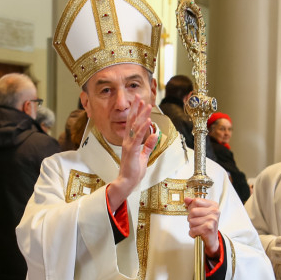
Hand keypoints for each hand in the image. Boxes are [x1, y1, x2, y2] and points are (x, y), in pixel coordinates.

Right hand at [107, 95, 158, 210]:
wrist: (127, 182)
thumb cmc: (133, 171)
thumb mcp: (144, 156)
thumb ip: (148, 146)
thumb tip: (153, 135)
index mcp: (130, 142)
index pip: (132, 124)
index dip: (136, 112)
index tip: (139, 102)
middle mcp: (127, 141)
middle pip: (132, 121)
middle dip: (136, 108)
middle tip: (138, 96)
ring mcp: (128, 145)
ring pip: (135, 127)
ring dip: (142, 115)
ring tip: (147, 105)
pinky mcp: (132, 151)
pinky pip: (138, 138)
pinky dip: (143, 128)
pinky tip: (147, 121)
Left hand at [184, 197, 220, 256]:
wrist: (212, 239)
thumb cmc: (206, 225)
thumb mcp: (201, 212)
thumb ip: (193, 204)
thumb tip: (186, 199)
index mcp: (213, 205)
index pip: (196, 201)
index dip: (191, 207)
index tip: (195, 213)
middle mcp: (214, 211)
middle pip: (192, 211)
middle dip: (190, 218)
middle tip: (196, 222)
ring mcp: (212, 219)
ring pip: (191, 221)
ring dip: (192, 226)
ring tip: (198, 228)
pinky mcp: (208, 228)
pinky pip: (193, 229)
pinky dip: (192, 233)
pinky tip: (197, 233)